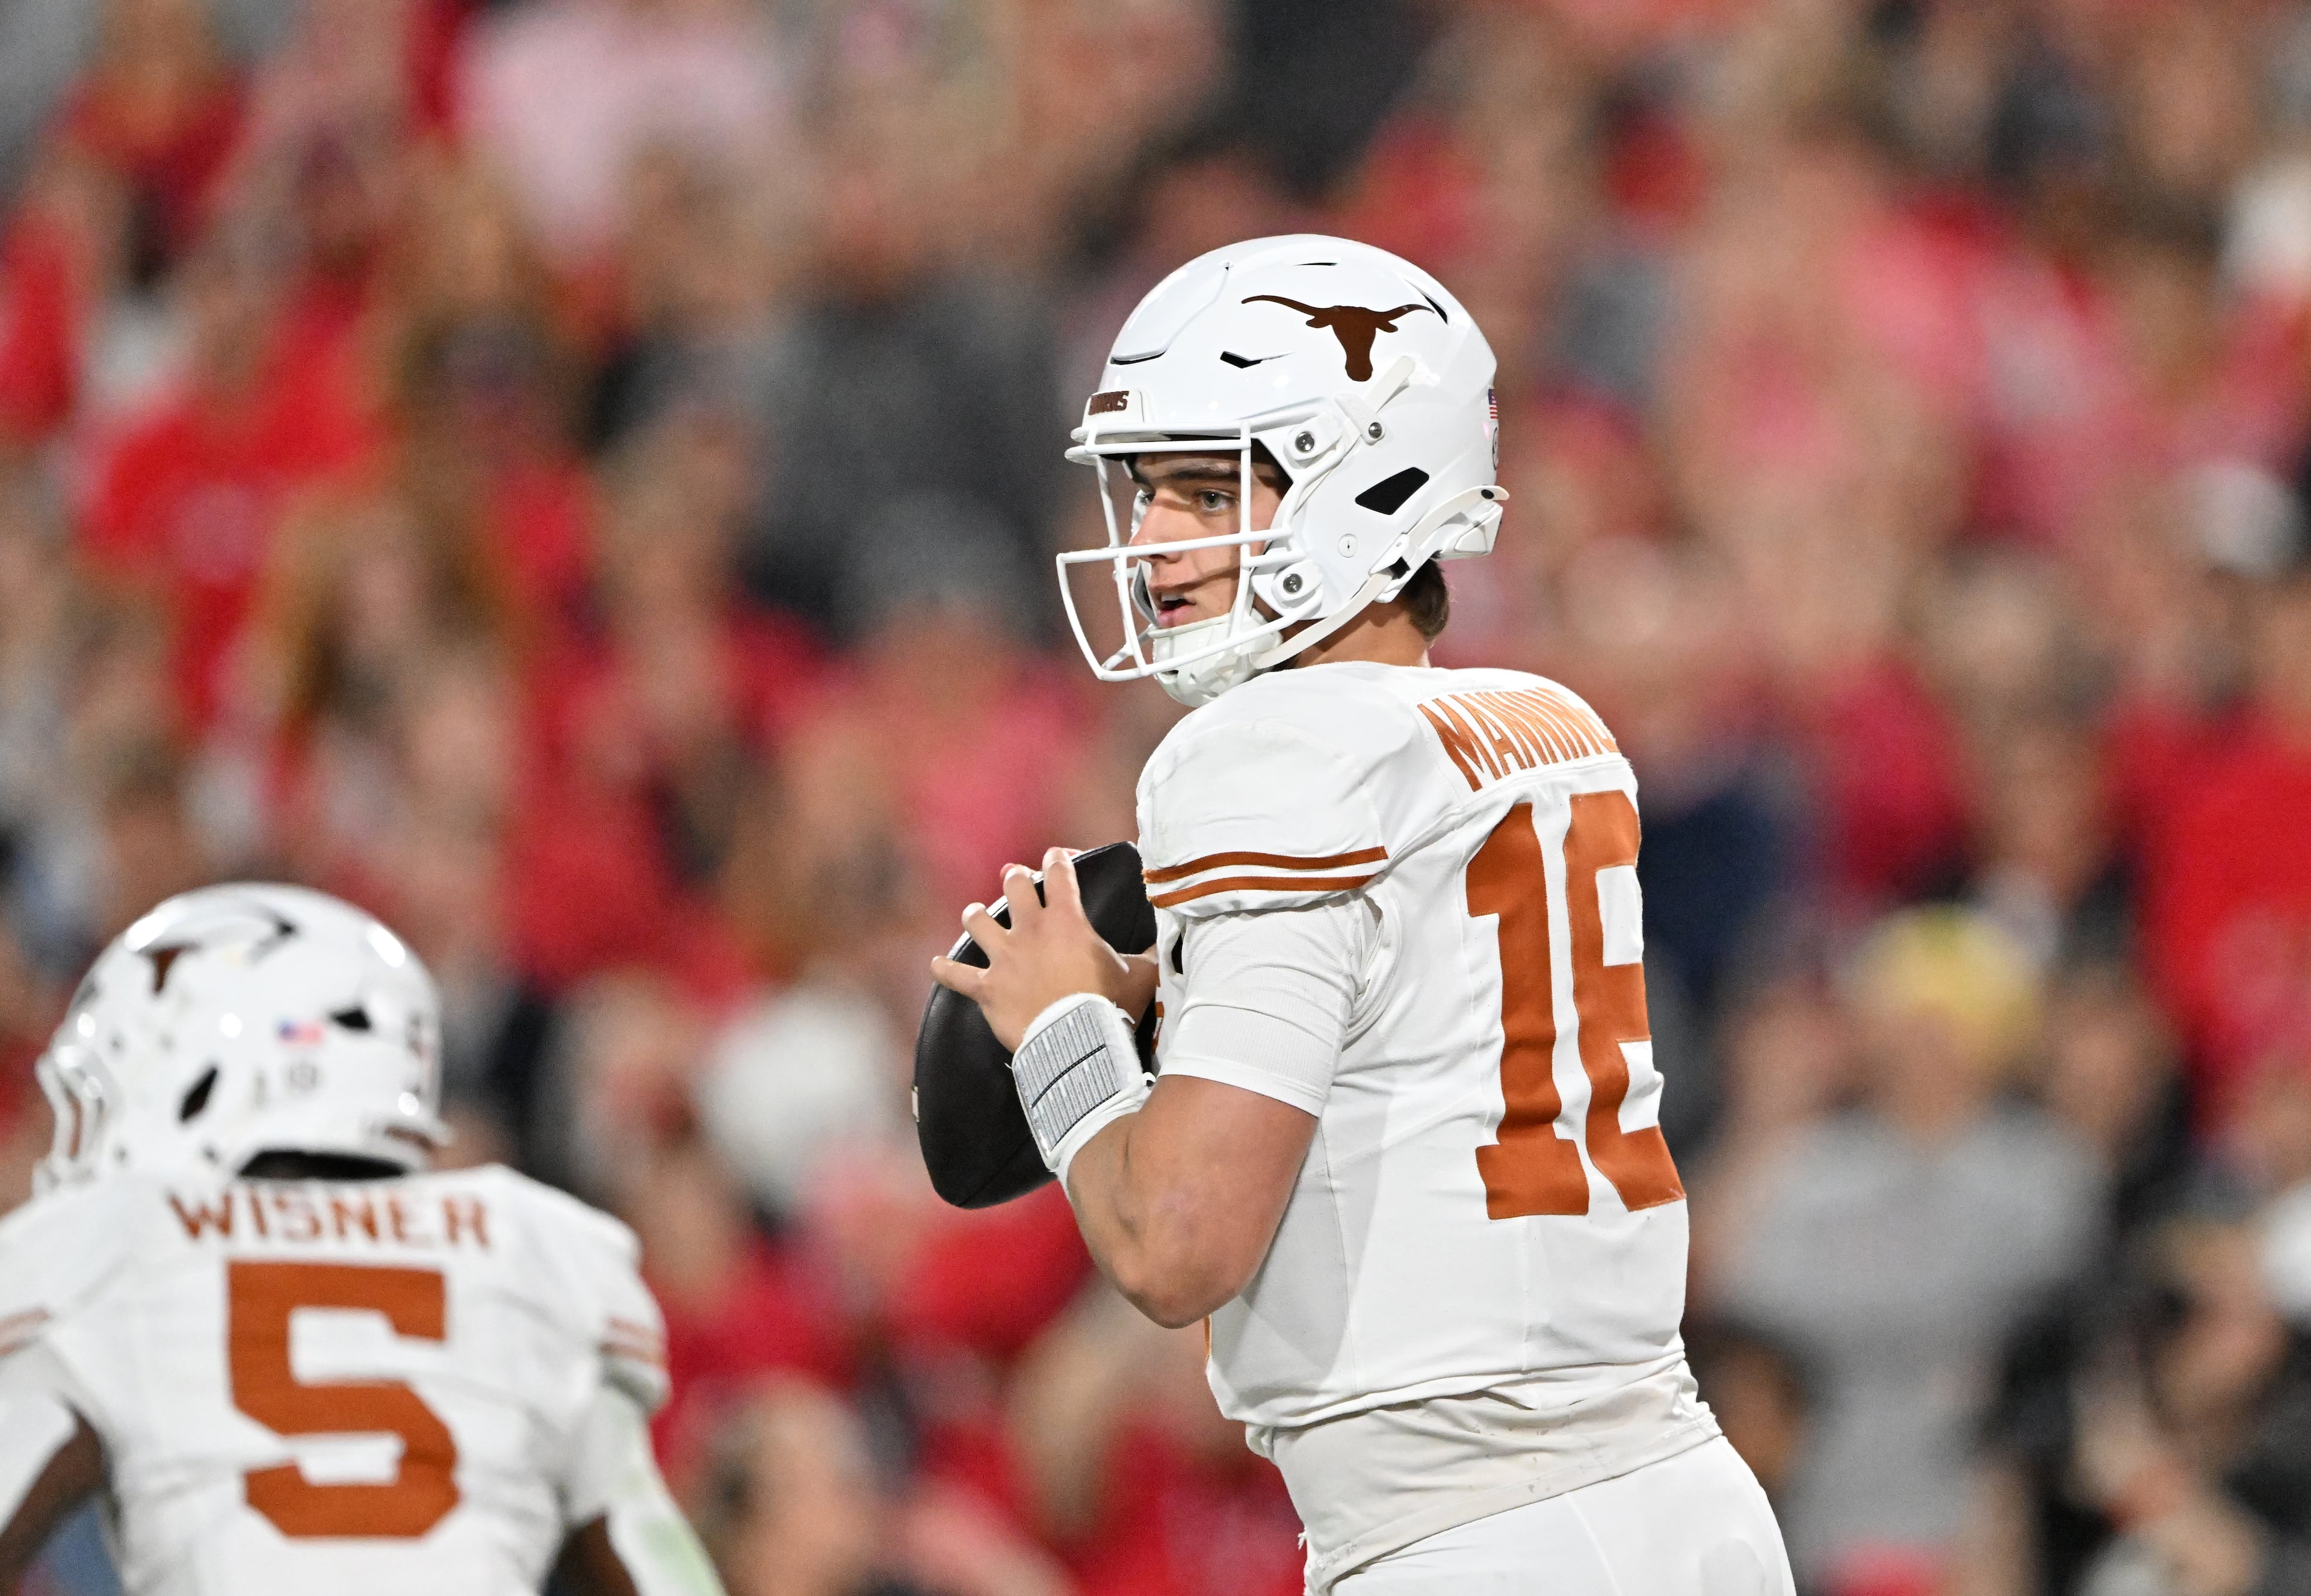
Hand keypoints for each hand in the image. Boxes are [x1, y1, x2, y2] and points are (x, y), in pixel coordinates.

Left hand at [930, 848, 1158, 1051]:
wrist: (1077, 1042)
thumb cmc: (1111, 1006)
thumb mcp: (1142, 975)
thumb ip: (1151, 955)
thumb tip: (1174, 945)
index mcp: (1067, 920)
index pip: (1060, 873)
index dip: (1058, 859)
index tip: (1057, 856)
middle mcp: (1030, 930)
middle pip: (1014, 886)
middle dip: (1015, 879)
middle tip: (1016, 879)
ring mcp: (1005, 958)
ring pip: (977, 922)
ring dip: (975, 916)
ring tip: (975, 915)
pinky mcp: (986, 988)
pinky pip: (956, 976)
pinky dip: (944, 971)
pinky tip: (935, 965)